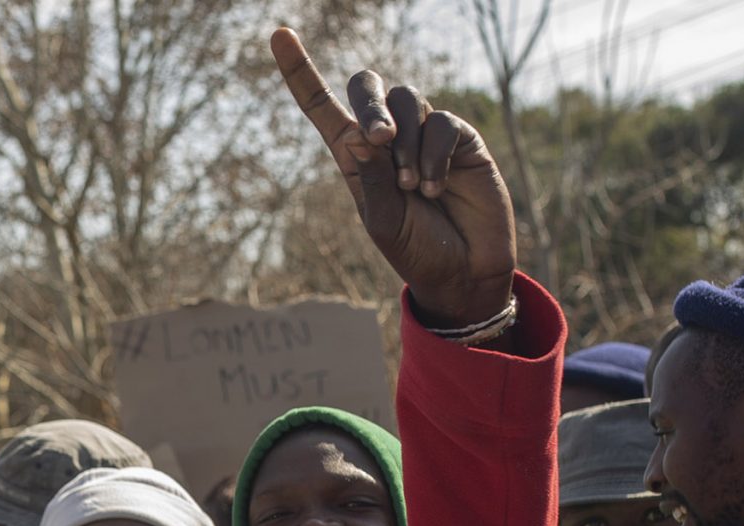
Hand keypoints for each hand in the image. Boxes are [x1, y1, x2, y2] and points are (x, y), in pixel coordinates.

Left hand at [273, 29, 518, 328]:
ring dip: (406, 143)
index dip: (300, 72)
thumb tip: (359, 134)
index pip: (322, 106)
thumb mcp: (383, 223)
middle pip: (369, 86)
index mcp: (354, 157)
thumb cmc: (416, 251)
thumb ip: (371, 180)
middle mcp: (388, 138)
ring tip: (412, 188)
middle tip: (378, 139)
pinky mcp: (460, 138)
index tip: (279, 35)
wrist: (463, 271)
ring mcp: (424, 134)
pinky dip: (432, 155)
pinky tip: (433, 186)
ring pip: (410, 101)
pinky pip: (442, 124)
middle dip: (371, 103)